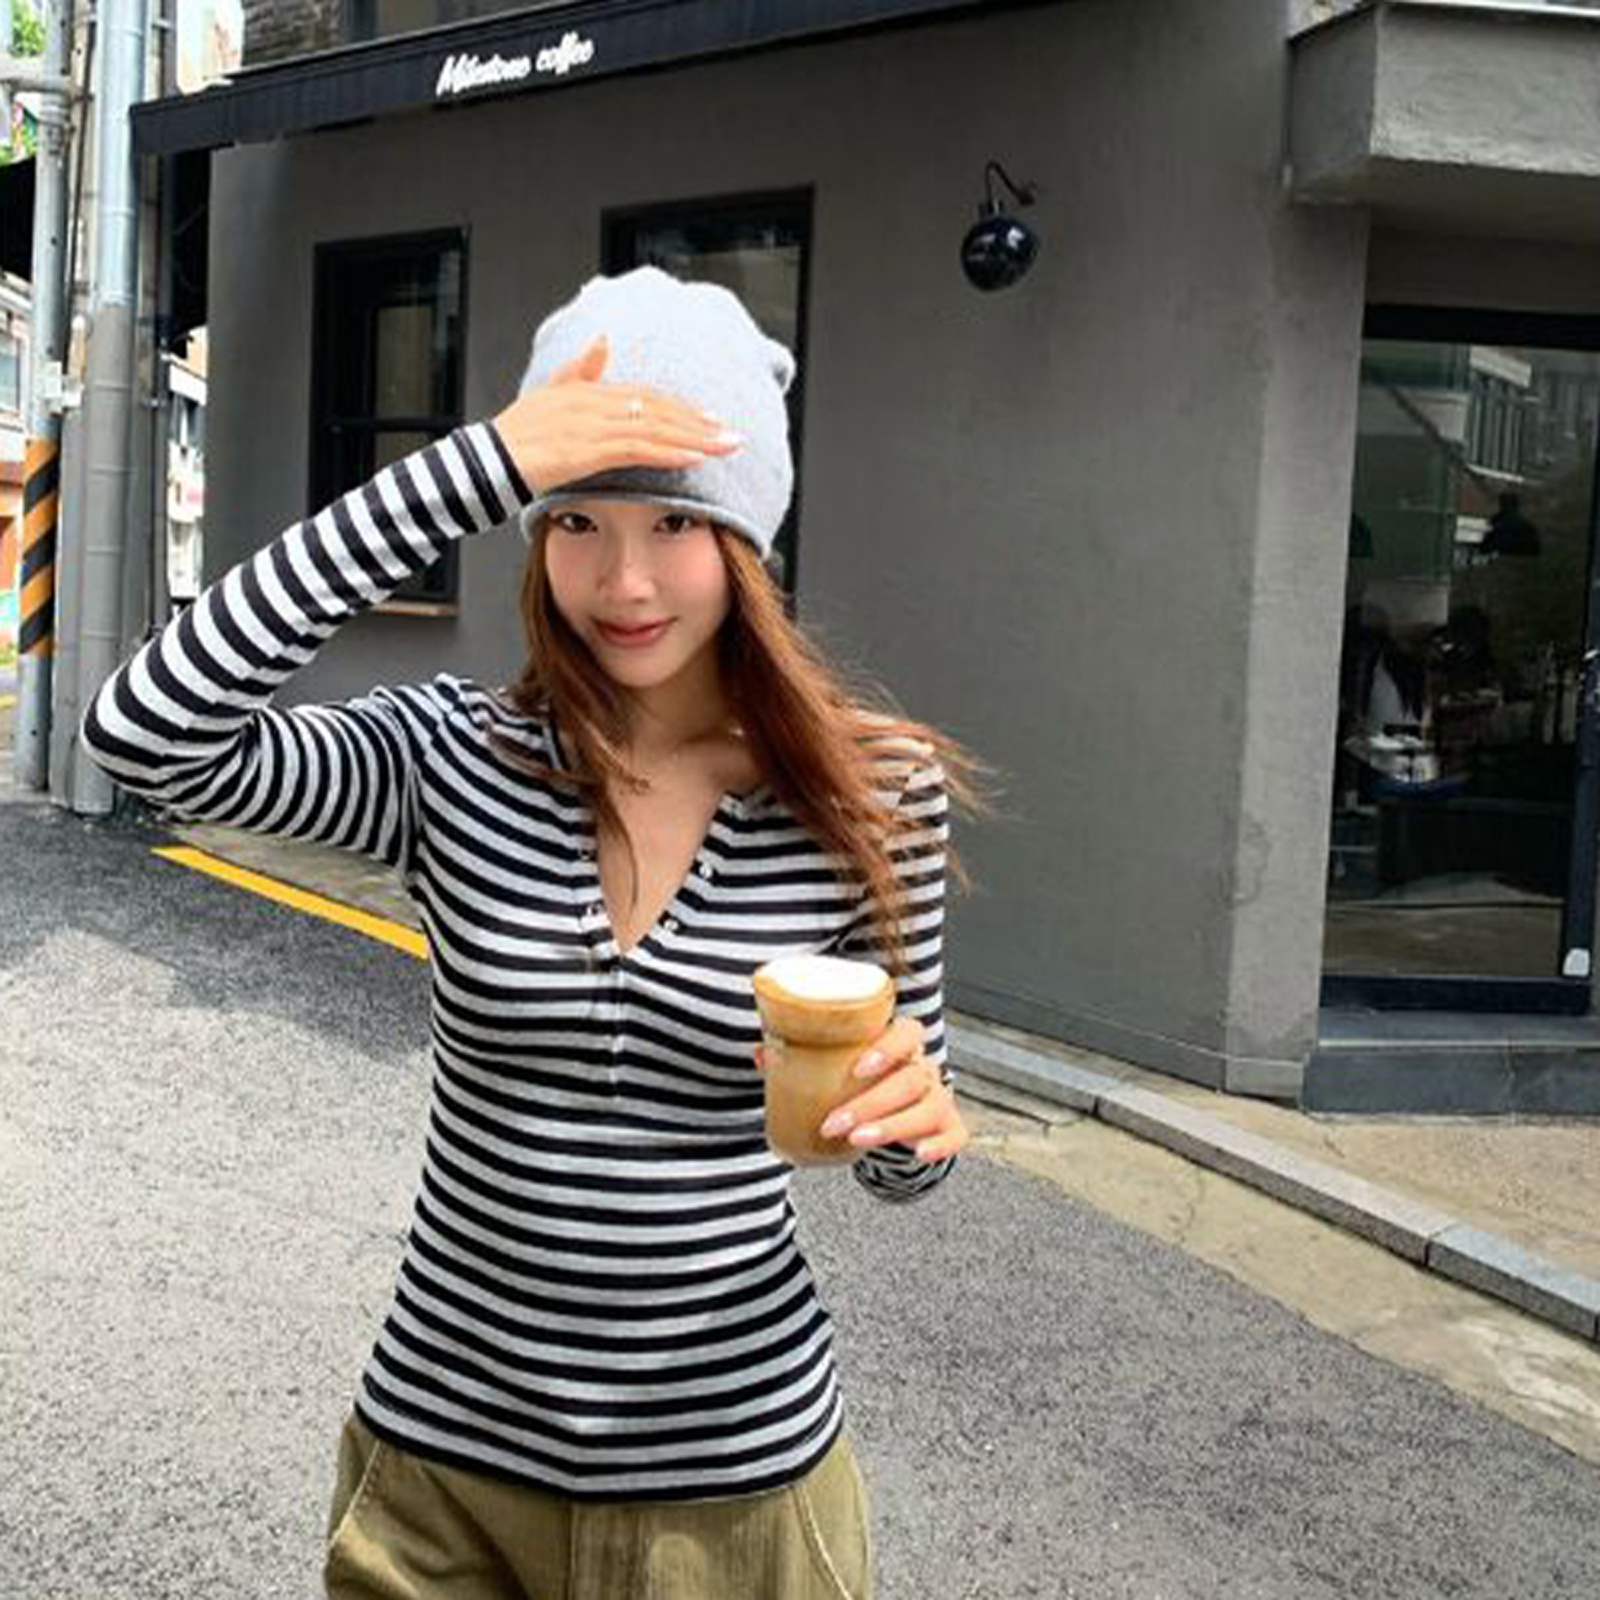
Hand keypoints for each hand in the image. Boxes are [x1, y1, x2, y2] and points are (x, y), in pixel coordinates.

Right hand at [491, 334, 742, 495]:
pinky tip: (693, 457)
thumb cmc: (515, 435)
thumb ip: (579, 368)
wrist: (485, 461)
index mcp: (590, 391)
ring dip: (694, 438)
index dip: (682, 408)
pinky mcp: (587, 449)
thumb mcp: (550, 394)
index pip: (647, 397)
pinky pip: (636, 448)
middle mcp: (595, 403)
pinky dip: (668, 451)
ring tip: (725, 447)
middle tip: (733, 434)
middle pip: (659, 409)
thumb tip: (603, 339)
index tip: (711, 418)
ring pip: (655, 428)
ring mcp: (592, 425)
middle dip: (699, 423)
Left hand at [753, 1015, 967, 1164]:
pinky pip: (955, 1135)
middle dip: (871, 1103)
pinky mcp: (948, 1128)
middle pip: (911, 1079)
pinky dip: (940, 1145)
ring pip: (929, 1108)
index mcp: (902, 1044)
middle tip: (834, 1123)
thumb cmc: (860, 1081)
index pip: (908, 1032)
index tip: (858, 1068)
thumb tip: (763, 1054)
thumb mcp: (837, 1066)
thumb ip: (804, 1058)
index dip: (888, 1048)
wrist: (893, 1108)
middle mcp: (925, 1068)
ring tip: (856, 1141)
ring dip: (892, 1126)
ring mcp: (940, 1098)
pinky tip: (917, 1153)